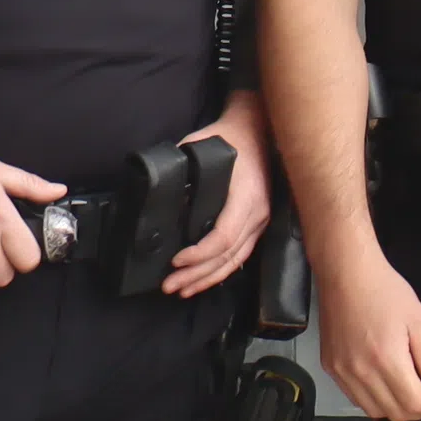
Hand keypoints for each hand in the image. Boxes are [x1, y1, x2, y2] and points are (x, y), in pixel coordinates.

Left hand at [164, 92, 275, 296]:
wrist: (256, 130)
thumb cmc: (225, 137)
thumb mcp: (198, 150)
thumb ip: (182, 176)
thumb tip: (159, 202)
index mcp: (245, 197)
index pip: (223, 237)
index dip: (198, 254)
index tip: (174, 260)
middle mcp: (257, 214)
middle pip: (228, 255)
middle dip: (197, 274)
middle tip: (169, 286)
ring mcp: (261, 221)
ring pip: (235, 260)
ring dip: (208, 278)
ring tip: (183, 290)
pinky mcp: (258, 224)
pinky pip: (240, 255)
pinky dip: (221, 271)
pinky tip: (204, 280)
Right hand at [314, 249, 420, 420]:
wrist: (346, 273)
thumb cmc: (383, 290)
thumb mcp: (419, 321)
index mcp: (386, 360)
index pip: (415, 404)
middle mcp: (361, 372)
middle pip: (396, 412)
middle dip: (420, 410)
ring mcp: (342, 372)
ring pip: (375, 410)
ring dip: (398, 408)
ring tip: (413, 391)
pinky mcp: (331, 368)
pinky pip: (356, 398)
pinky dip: (376, 400)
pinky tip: (389, 385)